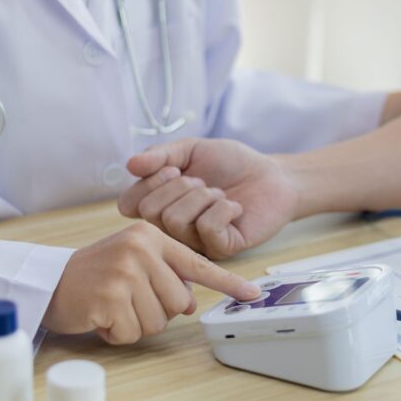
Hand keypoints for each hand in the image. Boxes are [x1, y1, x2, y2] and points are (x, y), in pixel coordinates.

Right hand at [42, 222, 260, 343]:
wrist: (49, 282)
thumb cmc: (95, 275)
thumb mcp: (134, 262)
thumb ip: (165, 275)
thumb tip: (191, 304)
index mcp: (151, 237)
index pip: (197, 264)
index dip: (228, 283)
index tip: (252, 294)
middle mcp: (141, 249)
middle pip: (180, 302)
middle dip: (157, 312)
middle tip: (128, 301)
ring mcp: (125, 272)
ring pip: (158, 321)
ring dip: (136, 324)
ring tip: (113, 307)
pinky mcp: (110, 296)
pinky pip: (133, 333)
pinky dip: (118, 334)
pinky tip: (101, 317)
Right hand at [118, 139, 298, 259]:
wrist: (272, 175)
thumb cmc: (230, 164)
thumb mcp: (191, 150)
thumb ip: (160, 155)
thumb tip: (130, 164)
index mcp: (159, 206)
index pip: (128, 205)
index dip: (148, 183)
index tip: (174, 168)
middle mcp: (171, 229)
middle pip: (150, 213)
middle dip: (179, 186)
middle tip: (203, 182)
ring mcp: (195, 243)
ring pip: (175, 220)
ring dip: (203, 196)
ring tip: (220, 194)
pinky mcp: (220, 250)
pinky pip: (206, 228)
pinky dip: (223, 208)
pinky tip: (235, 208)